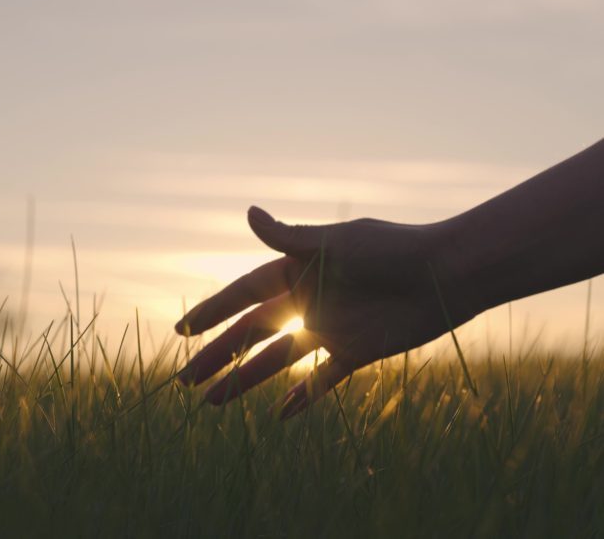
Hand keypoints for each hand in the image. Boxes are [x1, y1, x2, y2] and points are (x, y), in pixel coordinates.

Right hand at [175, 206, 472, 417]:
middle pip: (252, 333)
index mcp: (299, 271)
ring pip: (278, 360)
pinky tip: (281, 416)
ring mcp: (329, 328)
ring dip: (246, 380)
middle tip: (184, 380)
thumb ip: (291, 238)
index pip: (244, 294)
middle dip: (218, 356)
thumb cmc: (392, 250)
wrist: (447, 275)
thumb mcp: (337, 243)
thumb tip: (247, 213)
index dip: (213, 311)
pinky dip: (304, 397)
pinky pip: (323, 379)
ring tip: (213, 404)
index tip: (182, 331)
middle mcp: (308, 300)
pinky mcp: (355, 351)